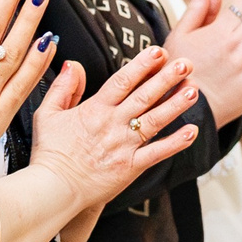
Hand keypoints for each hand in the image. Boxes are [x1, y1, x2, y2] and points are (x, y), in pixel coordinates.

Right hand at [26, 49, 200, 212]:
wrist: (52, 189)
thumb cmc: (49, 154)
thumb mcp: (47, 114)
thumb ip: (63, 88)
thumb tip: (73, 65)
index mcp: (94, 110)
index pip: (123, 81)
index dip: (142, 65)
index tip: (159, 52)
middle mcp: (112, 124)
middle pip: (144, 96)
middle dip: (166, 78)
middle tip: (186, 64)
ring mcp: (123, 146)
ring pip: (155, 120)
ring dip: (176, 105)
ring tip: (194, 89)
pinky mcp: (130, 167)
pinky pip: (157, 153)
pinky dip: (175, 143)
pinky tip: (191, 131)